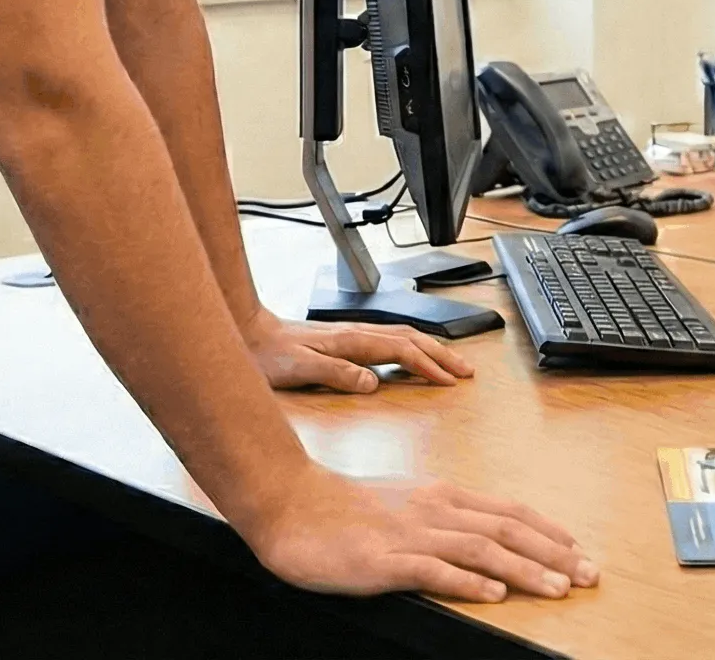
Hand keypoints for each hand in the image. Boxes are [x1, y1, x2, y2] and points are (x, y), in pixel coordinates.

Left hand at [241, 311, 473, 392]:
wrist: (248, 333)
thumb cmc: (268, 354)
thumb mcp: (299, 370)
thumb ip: (336, 374)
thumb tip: (373, 382)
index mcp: (351, 341)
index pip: (401, 351)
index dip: (428, 366)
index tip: (449, 381)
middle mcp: (356, 334)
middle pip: (411, 339)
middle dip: (442, 354)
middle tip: (466, 371)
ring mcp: (352, 335)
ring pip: (403, 337)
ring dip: (430, 349)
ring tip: (450, 364)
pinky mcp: (345, 340)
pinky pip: (390, 341)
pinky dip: (411, 349)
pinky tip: (412, 359)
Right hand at [245, 468, 598, 603]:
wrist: (290, 503)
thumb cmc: (344, 509)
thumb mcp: (405, 504)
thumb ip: (444, 519)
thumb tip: (484, 544)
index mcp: (442, 496)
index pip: (508, 512)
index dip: (548, 531)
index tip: (578, 550)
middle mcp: (434, 510)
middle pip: (507, 530)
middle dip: (554, 553)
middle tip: (588, 574)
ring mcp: (410, 534)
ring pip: (480, 550)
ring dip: (525, 569)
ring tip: (558, 588)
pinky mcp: (384, 560)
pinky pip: (434, 571)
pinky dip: (468, 582)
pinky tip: (494, 595)